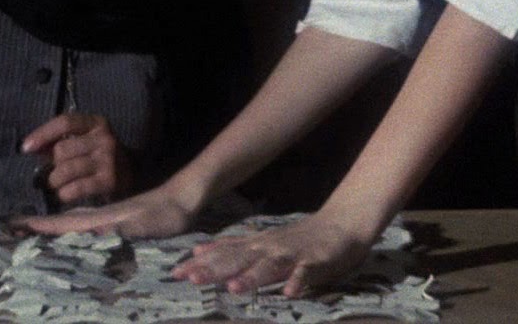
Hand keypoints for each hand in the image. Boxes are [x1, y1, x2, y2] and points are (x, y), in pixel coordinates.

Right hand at [16, 181, 199, 237]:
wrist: (183, 199)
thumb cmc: (164, 215)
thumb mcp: (141, 225)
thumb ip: (118, 231)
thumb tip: (93, 236)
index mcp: (99, 220)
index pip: (62, 224)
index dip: (37, 226)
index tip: (12, 225)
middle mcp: (99, 219)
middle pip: (61, 223)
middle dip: (37, 228)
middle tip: (12, 232)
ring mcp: (109, 220)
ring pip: (73, 225)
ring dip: (52, 229)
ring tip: (31, 234)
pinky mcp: (119, 224)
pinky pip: (88, 229)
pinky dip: (72, 231)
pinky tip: (72, 237)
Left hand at [21, 113, 132, 204]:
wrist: (133, 176)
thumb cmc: (99, 158)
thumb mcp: (85, 141)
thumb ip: (60, 141)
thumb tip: (29, 148)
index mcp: (97, 123)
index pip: (65, 122)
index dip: (42, 134)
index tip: (25, 148)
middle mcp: (104, 139)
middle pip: (62, 149)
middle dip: (51, 164)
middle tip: (52, 173)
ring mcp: (108, 160)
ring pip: (64, 170)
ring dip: (55, 181)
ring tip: (57, 185)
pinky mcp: (108, 181)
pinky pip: (74, 188)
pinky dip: (64, 193)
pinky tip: (66, 194)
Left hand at [172, 211, 374, 296]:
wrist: (342, 224)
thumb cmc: (300, 238)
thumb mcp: (262, 241)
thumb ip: (234, 247)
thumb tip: (199, 251)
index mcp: (257, 245)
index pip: (224, 253)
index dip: (201, 263)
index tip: (175, 273)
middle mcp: (270, 248)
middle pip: (240, 260)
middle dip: (216, 270)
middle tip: (192, 279)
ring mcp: (293, 254)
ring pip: (270, 266)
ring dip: (252, 277)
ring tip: (234, 288)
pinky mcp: (316, 261)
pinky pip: (306, 273)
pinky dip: (298, 281)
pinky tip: (289, 292)